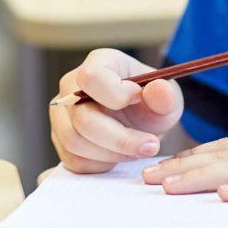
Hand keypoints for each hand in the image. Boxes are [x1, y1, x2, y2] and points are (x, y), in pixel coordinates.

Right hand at [49, 48, 183, 172]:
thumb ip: (165, 95)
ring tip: (137, 149)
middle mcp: (71, 86)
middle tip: (151, 145)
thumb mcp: (167, 98)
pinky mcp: (60, 140)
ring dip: (112, 154)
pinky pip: (74, 160)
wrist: (142, 122)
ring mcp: (62, 114)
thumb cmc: (151, 103)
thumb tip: (159, 89)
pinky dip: (102, 164)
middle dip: (121, 139)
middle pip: (83, 119)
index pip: (91, 77)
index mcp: (98, 63)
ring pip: (75, 142)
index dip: (116, 95)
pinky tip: (119, 156)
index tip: (138, 100)